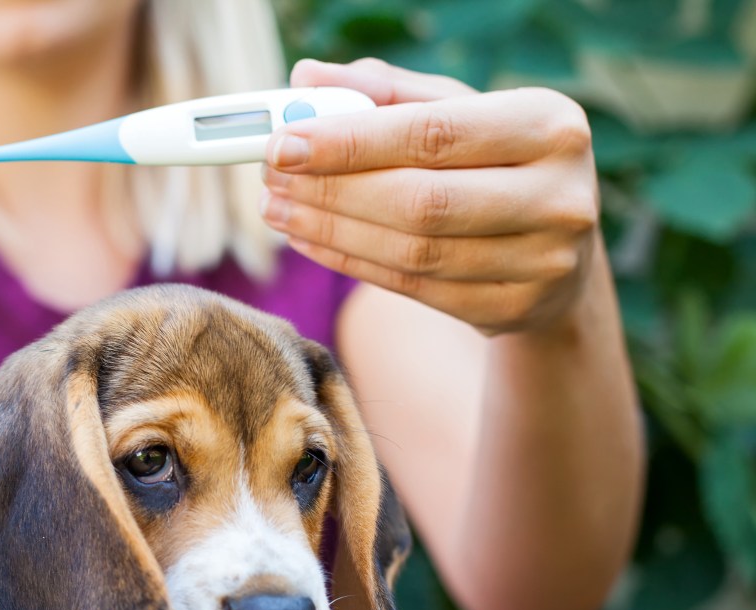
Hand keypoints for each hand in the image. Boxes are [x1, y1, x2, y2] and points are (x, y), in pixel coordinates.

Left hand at [260, 58, 600, 334]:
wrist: (559, 253)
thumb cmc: (496, 164)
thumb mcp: (458, 114)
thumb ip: (385, 93)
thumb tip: (304, 79)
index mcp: (549, 125)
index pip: (433, 133)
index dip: (350, 141)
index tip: (283, 142)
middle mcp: (558, 194)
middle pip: (420, 200)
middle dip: (331, 190)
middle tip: (272, 178)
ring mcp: (542, 261)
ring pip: (411, 251)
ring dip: (330, 231)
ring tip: (279, 209)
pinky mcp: (514, 308)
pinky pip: (412, 288)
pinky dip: (351, 263)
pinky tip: (310, 241)